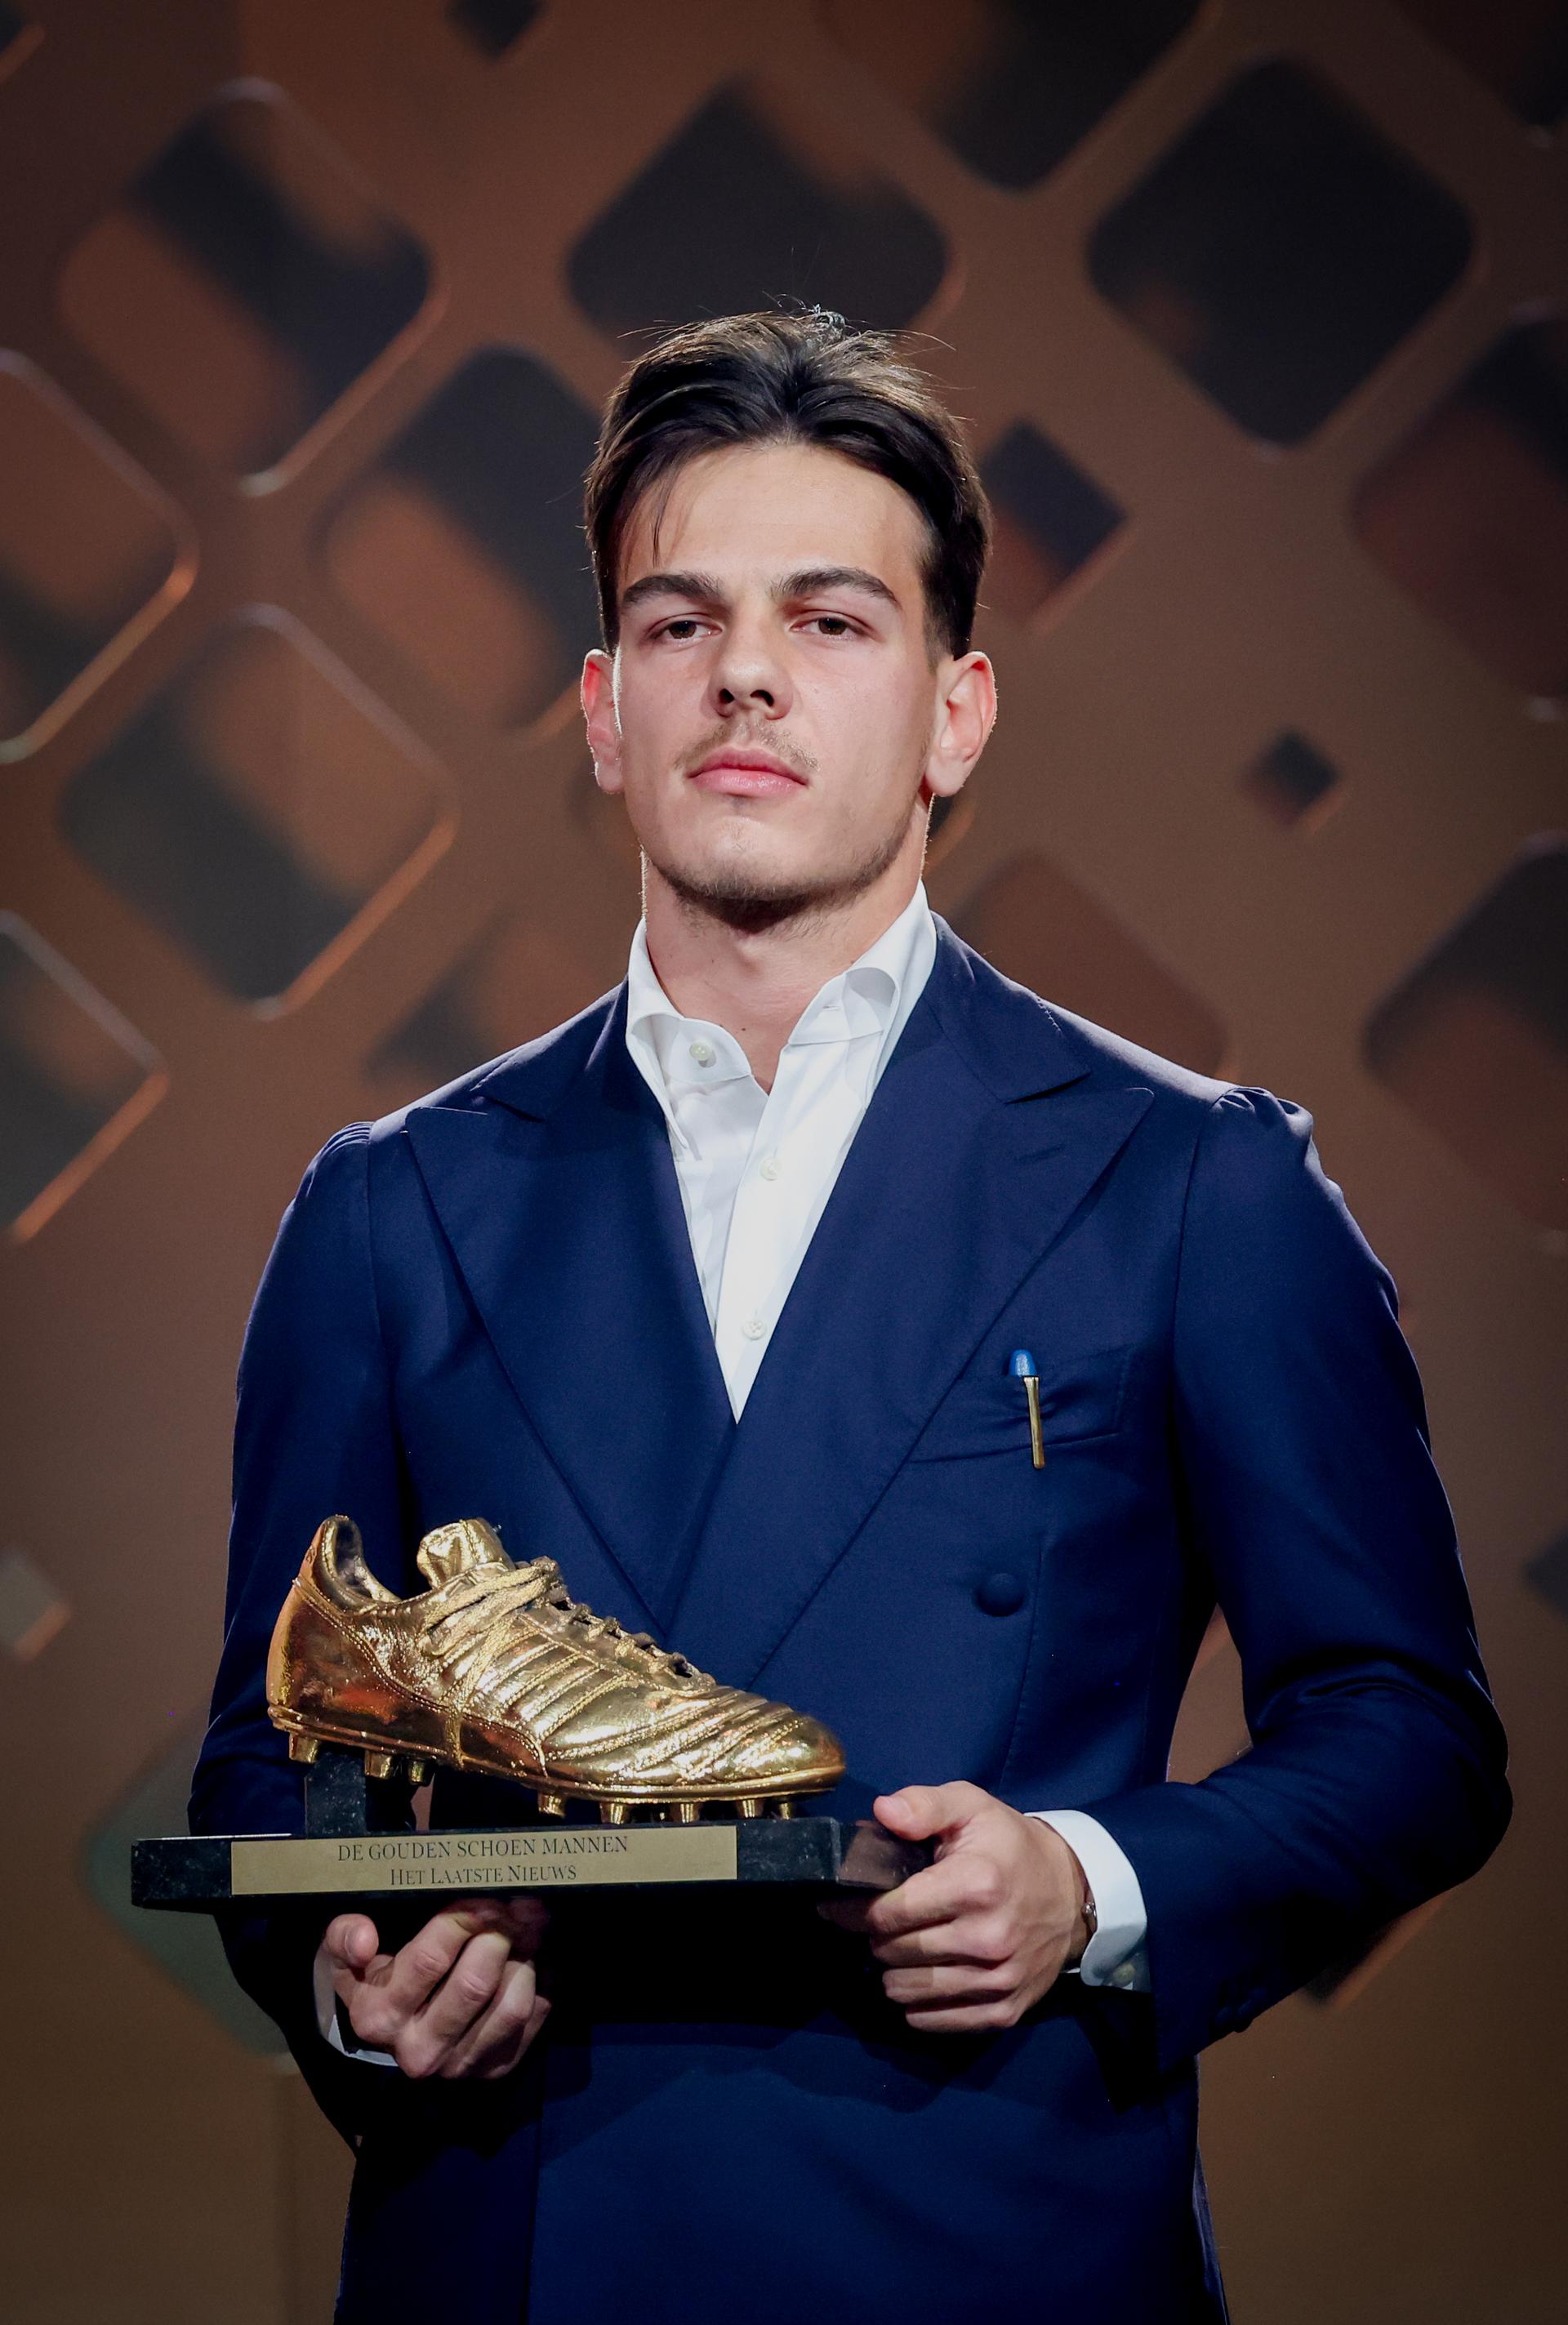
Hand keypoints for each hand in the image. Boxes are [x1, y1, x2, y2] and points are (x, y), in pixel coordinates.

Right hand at [316, 1895, 549, 2078]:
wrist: (390, 2035)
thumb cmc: (371, 1980)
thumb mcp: (344, 1958)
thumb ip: (343, 1938)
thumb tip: (365, 1939)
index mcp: (380, 2017)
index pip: (430, 1960)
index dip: (463, 1919)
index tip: (483, 1895)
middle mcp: (419, 2051)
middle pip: (475, 1984)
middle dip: (501, 1934)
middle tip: (516, 1903)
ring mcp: (461, 2065)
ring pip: (511, 2006)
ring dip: (526, 1957)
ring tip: (529, 1925)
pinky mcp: (495, 2069)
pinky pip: (534, 2021)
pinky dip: (542, 1983)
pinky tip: (535, 1956)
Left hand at [820, 1782, 1089, 2033]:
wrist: (1071, 1893)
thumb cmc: (1008, 1846)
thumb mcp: (971, 1807)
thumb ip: (924, 1805)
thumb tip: (882, 1812)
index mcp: (975, 1885)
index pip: (890, 1913)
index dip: (856, 1909)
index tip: (839, 1904)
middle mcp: (987, 1938)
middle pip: (894, 1952)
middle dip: (877, 1936)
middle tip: (882, 1921)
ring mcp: (997, 1980)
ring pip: (908, 1990)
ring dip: (892, 1971)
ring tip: (898, 1949)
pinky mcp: (1004, 2010)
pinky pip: (936, 2022)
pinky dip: (916, 2005)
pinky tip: (917, 1979)